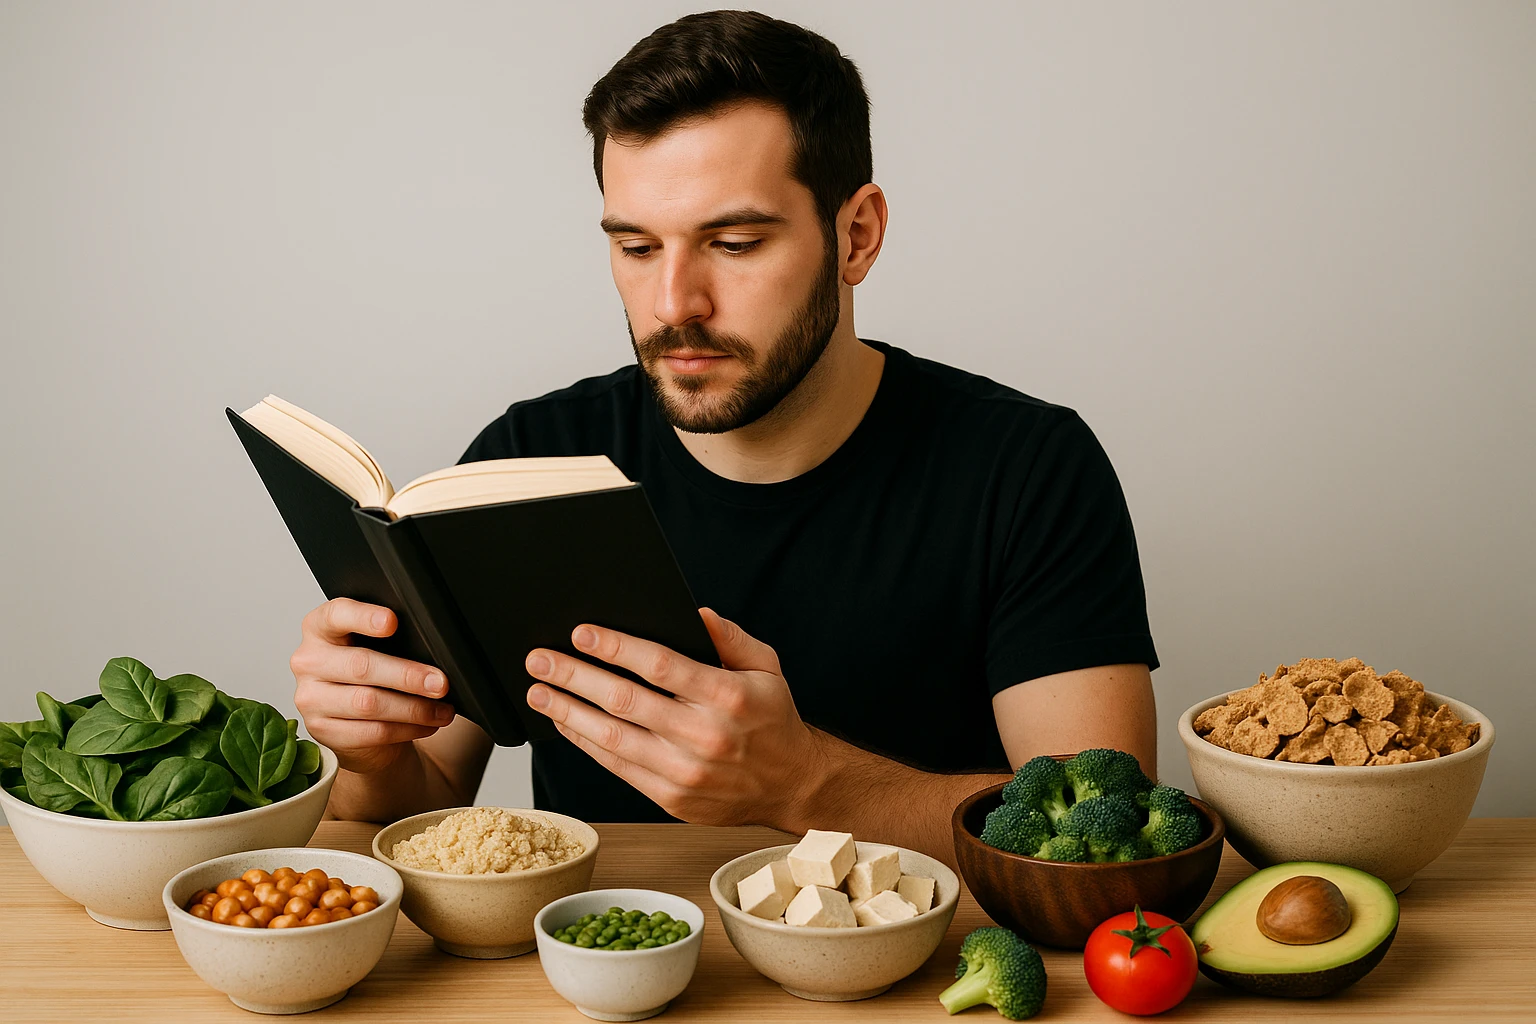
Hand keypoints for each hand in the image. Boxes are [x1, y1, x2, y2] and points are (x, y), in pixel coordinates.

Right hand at [290, 598, 456, 774]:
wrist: (351, 717)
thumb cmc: (367, 673)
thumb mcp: (374, 646)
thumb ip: (391, 639)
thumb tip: (434, 648)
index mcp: (319, 628)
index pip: (336, 614)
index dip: (364, 616)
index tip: (392, 621)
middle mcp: (309, 661)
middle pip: (361, 666)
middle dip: (408, 676)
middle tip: (440, 683)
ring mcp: (311, 699)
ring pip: (369, 704)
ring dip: (414, 709)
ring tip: (442, 710)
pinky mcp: (323, 731)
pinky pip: (372, 731)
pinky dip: (407, 729)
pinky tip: (426, 725)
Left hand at [524, 608, 821, 826]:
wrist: (792, 785)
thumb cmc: (773, 720)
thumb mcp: (767, 666)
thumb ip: (730, 637)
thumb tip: (693, 613)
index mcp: (727, 696)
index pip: (659, 665)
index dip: (615, 647)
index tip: (581, 633)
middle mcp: (705, 735)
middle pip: (625, 701)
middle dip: (574, 677)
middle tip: (539, 660)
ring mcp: (686, 772)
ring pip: (613, 738)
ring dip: (568, 712)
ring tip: (540, 693)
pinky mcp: (672, 798)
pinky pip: (618, 768)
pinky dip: (586, 744)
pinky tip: (567, 723)